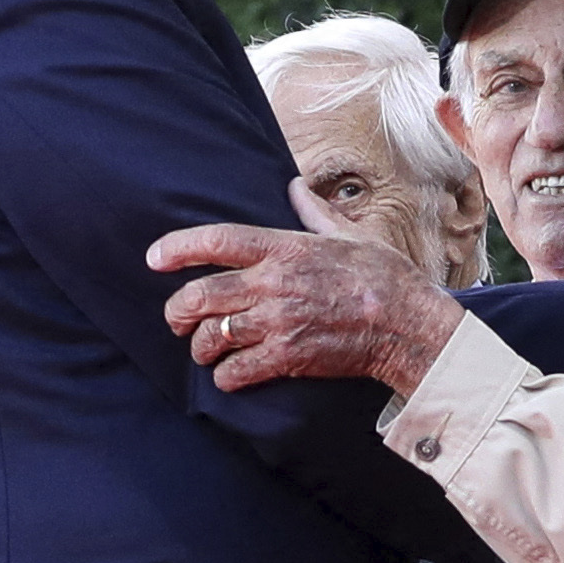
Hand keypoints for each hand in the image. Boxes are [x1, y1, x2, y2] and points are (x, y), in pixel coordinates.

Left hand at [147, 223, 463, 394]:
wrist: (409, 324)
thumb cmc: (383, 276)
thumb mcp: (350, 233)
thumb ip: (314, 212)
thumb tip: (294, 186)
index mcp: (285, 247)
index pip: (217, 240)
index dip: (178, 248)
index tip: (154, 258)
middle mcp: (274, 283)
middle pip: (200, 296)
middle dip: (177, 311)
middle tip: (175, 319)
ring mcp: (278, 321)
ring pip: (211, 336)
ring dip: (201, 347)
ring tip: (206, 350)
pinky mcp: (287, 356)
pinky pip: (235, 371)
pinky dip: (225, 377)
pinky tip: (230, 376)